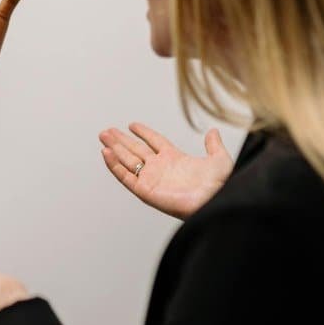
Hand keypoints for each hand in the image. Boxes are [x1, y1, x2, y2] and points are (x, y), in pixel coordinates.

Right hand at [99, 123, 232, 219]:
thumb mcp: (219, 159)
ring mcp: (151, 179)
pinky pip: (126, 177)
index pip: (154, 141)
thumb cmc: (220, 184)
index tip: (131, 124)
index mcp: (175, 159)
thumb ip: (213, 145)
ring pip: (127, 161)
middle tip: (107, 131)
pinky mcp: (145, 191)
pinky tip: (106, 153)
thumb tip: (213, 131)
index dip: (143, 132)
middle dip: (121, 140)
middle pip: (136, 150)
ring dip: (114, 149)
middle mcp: (160, 168)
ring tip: (103, 137)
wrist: (216, 199)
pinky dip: (114, 165)